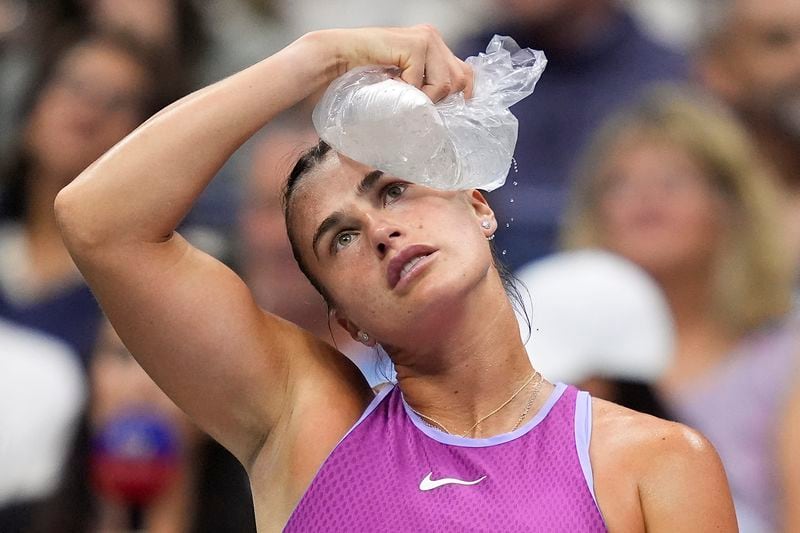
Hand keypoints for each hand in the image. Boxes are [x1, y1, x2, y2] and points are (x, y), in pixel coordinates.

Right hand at [314, 25, 473, 102]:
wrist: (337, 59)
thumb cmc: (365, 74)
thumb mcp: (404, 82)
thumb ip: (427, 85)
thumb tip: (450, 106)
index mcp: (434, 46)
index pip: (465, 72)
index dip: (461, 95)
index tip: (444, 111)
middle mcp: (433, 38)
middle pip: (460, 80)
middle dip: (439, 99)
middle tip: (413, 100)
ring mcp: (426, 39)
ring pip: (444, 84)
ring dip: (422, 96)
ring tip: (399, 91)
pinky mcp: (415, 45)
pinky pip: (423, 82)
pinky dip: (406, 90)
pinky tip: (389, 81)